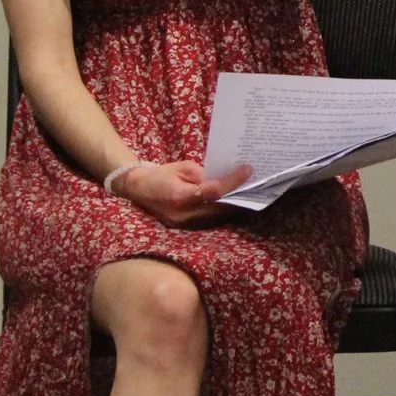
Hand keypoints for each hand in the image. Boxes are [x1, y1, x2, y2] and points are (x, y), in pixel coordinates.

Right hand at [116, 159, 250, 226]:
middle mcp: (183, 215)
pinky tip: (236, 202)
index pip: (213, 191)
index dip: (232, 182)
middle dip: (239, 197)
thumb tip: (226, 179)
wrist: (138, 190)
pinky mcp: (186, 228)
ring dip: (235, 206)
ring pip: (217, 218)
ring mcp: (184, 225)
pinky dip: (224, 212)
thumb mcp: (183, 167)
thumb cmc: (161, 175)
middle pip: (219, 208)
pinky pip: (210, 221)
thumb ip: (205, 174)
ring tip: (252, 193)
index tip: (248, 170)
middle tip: (257, 185)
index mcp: (180, 197)